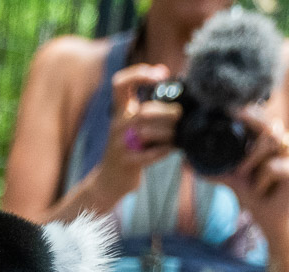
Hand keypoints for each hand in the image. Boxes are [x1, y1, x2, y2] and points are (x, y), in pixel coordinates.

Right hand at [86, 64, 179, 208]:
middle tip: (179, 115)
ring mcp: (120, 145)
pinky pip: (150, 155)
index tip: (161, 75)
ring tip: (176, 135)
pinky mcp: (126, 163)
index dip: (138, 74)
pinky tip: (171, 149)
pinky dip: (164, 151)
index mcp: (119, 111)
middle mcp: (117, 125)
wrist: (109, 181)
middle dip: (167, 113)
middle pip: (144, 112)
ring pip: (148, 132)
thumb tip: (173, 86)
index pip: (120, 84)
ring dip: (168, 133)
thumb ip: (148, 107)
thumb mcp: (131, 124)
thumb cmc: (129, 148)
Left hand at [220, 108, 288, 250]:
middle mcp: (284, 144)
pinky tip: (260, 190)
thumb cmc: (256, 196)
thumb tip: (186, 163)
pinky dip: (260, 180)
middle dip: (251, 123)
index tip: (231, 109)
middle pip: (269, 124)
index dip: (249, 112)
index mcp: (270, 142)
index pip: (262, 119)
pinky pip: (273, 167)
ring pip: (270, 142)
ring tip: (243, 174)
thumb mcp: (232, 180)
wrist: (271, 221)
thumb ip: (213, 169)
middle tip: (235, 121)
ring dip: (251, 160)